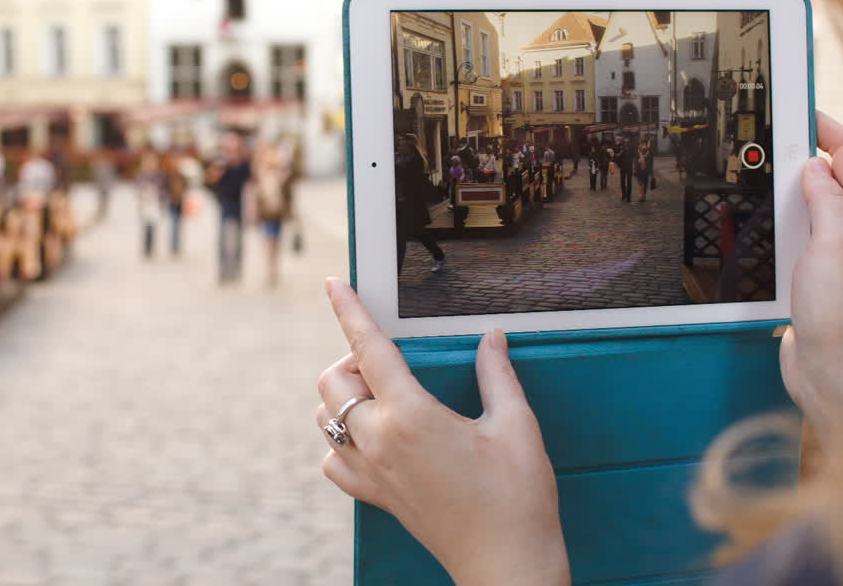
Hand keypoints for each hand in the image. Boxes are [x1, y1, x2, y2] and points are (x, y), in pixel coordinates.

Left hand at [316, 278, 568, 585]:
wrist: (506, 563)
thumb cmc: (517, 498)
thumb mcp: (516, 427)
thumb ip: (498, 375)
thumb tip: (491, 338)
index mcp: (411, 415)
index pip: (369, 348)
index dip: (349, 310)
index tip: (335, 284)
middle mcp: (379, 441)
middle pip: (334, 381)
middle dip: (353, 359)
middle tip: (390, 361)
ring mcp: (371, 472)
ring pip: (325, 418)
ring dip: (344, 398)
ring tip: (382, 396)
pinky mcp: (373, 496)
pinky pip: (333, 460)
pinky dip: (341, 442)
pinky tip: (372, 438)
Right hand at [782, 112, 842, 451]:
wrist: (836, 375)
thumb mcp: (834, 244)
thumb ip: (825, 200)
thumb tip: (813, 167)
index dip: (828, 128)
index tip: (799, 108)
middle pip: (830, 177)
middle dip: (803, 152)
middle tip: (771, 135)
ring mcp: (834, 254)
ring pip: (809, 207)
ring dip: (785, 190)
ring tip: (759, 173)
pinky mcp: (812, 276)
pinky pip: (793, 237)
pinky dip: (776, 223)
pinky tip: (756, 225)